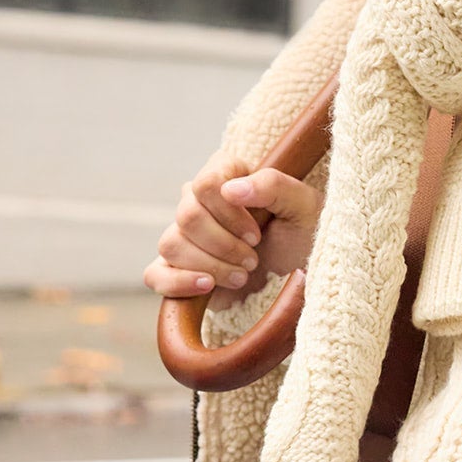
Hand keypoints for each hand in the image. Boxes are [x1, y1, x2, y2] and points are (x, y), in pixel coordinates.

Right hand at [143, 153, 323, 303]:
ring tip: (243, 276)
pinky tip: (207, 287)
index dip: (229, 213)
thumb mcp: (305, 207)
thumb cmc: (307, 236)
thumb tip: (231, 190)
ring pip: (170, 244)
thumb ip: (274, 186)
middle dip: (224, 244)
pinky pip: (155, 274)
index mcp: (227, 175)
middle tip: (253, 260)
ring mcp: (187, 236)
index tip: (257, 234)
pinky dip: (178, 283)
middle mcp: (201, 201)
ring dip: (211, 265)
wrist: (302, 280)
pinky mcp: (179, 269)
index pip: (206, 183)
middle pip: (186, 216)